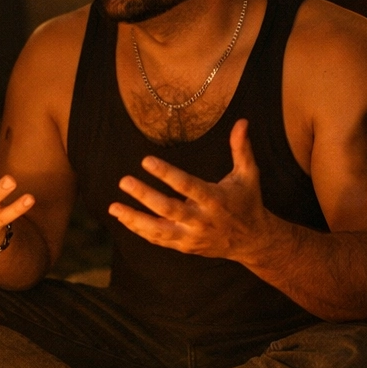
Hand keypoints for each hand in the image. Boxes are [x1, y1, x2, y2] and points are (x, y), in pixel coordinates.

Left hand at [109, 119, 271, 260]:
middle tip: (124, 181)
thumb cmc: (248, 202)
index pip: (187, 186)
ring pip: (159, 230)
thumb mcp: (248, 174)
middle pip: (168, 208)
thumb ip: (241, 148)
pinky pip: (158, 239)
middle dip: (145, 196)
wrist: (253, 240)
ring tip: (113, 207)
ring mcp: (192, 236)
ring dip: (135, 218)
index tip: (146, 161)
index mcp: (215, 200)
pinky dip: (140, 230)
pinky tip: (124, 218)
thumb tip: (242, 121)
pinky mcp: (185, 246)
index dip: (166, 174)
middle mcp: (202, 220)